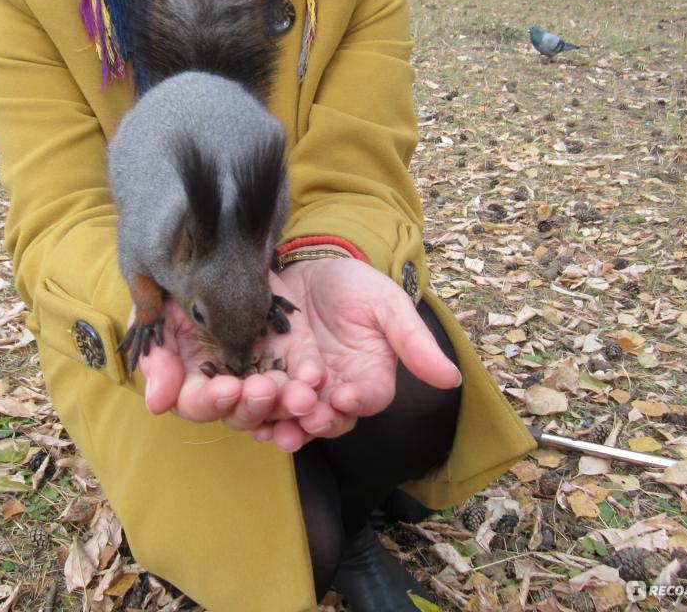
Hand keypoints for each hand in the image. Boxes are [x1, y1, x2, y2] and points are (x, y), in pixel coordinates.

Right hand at [135, 292, 325, 427]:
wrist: (219, 235)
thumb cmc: (180, 275)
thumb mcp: (159, 307)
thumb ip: (157, 353)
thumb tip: (157, 404)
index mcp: (192, 374)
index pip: (197, 402)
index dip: (209, 401)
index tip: (226, 389)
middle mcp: (229, 376)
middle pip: (239, 410)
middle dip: (251, 405)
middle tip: (262, 388)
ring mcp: (264, 365)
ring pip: (276, 402)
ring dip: (285, 404)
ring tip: (297, 397)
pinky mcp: (296, 348)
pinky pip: (304, 372)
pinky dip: (309, 378)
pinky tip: (314, 378)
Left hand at [247, 258, 462, 450]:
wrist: (311, 268)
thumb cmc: (358, 287)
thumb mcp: (388, 305)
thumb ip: (414, 342)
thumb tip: (452, 378)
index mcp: (367, 379)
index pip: (367, 399)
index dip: (356, 401)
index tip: (344, 396)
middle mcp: (331, 393)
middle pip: (323, 417)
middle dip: (311, 417)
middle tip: (300, 410)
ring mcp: (294, 386)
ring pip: (285, 415)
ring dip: (274, 416)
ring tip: (266, 413)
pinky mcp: (261, 375)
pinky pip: (251, 400)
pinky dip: (243, 404)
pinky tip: (233, 401)